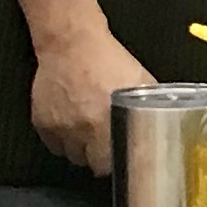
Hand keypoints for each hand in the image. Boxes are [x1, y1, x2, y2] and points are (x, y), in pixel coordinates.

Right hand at [30, 28, 155, 173]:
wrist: (71, 42)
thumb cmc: (107, 58)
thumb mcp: (139, 80)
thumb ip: (150, 106)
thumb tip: (164, 123)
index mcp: (111, 121)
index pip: (114, 163)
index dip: (121, 161)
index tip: (124, 156)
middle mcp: (84, 129)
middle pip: (92, 164)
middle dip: (101, 158)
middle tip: (107, 144)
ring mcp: (61, 128)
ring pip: (73, 156)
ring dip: (82, 149)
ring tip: (89, 133)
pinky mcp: (42, 123)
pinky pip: (54, 145)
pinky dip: (62, 141)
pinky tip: (71, 126)